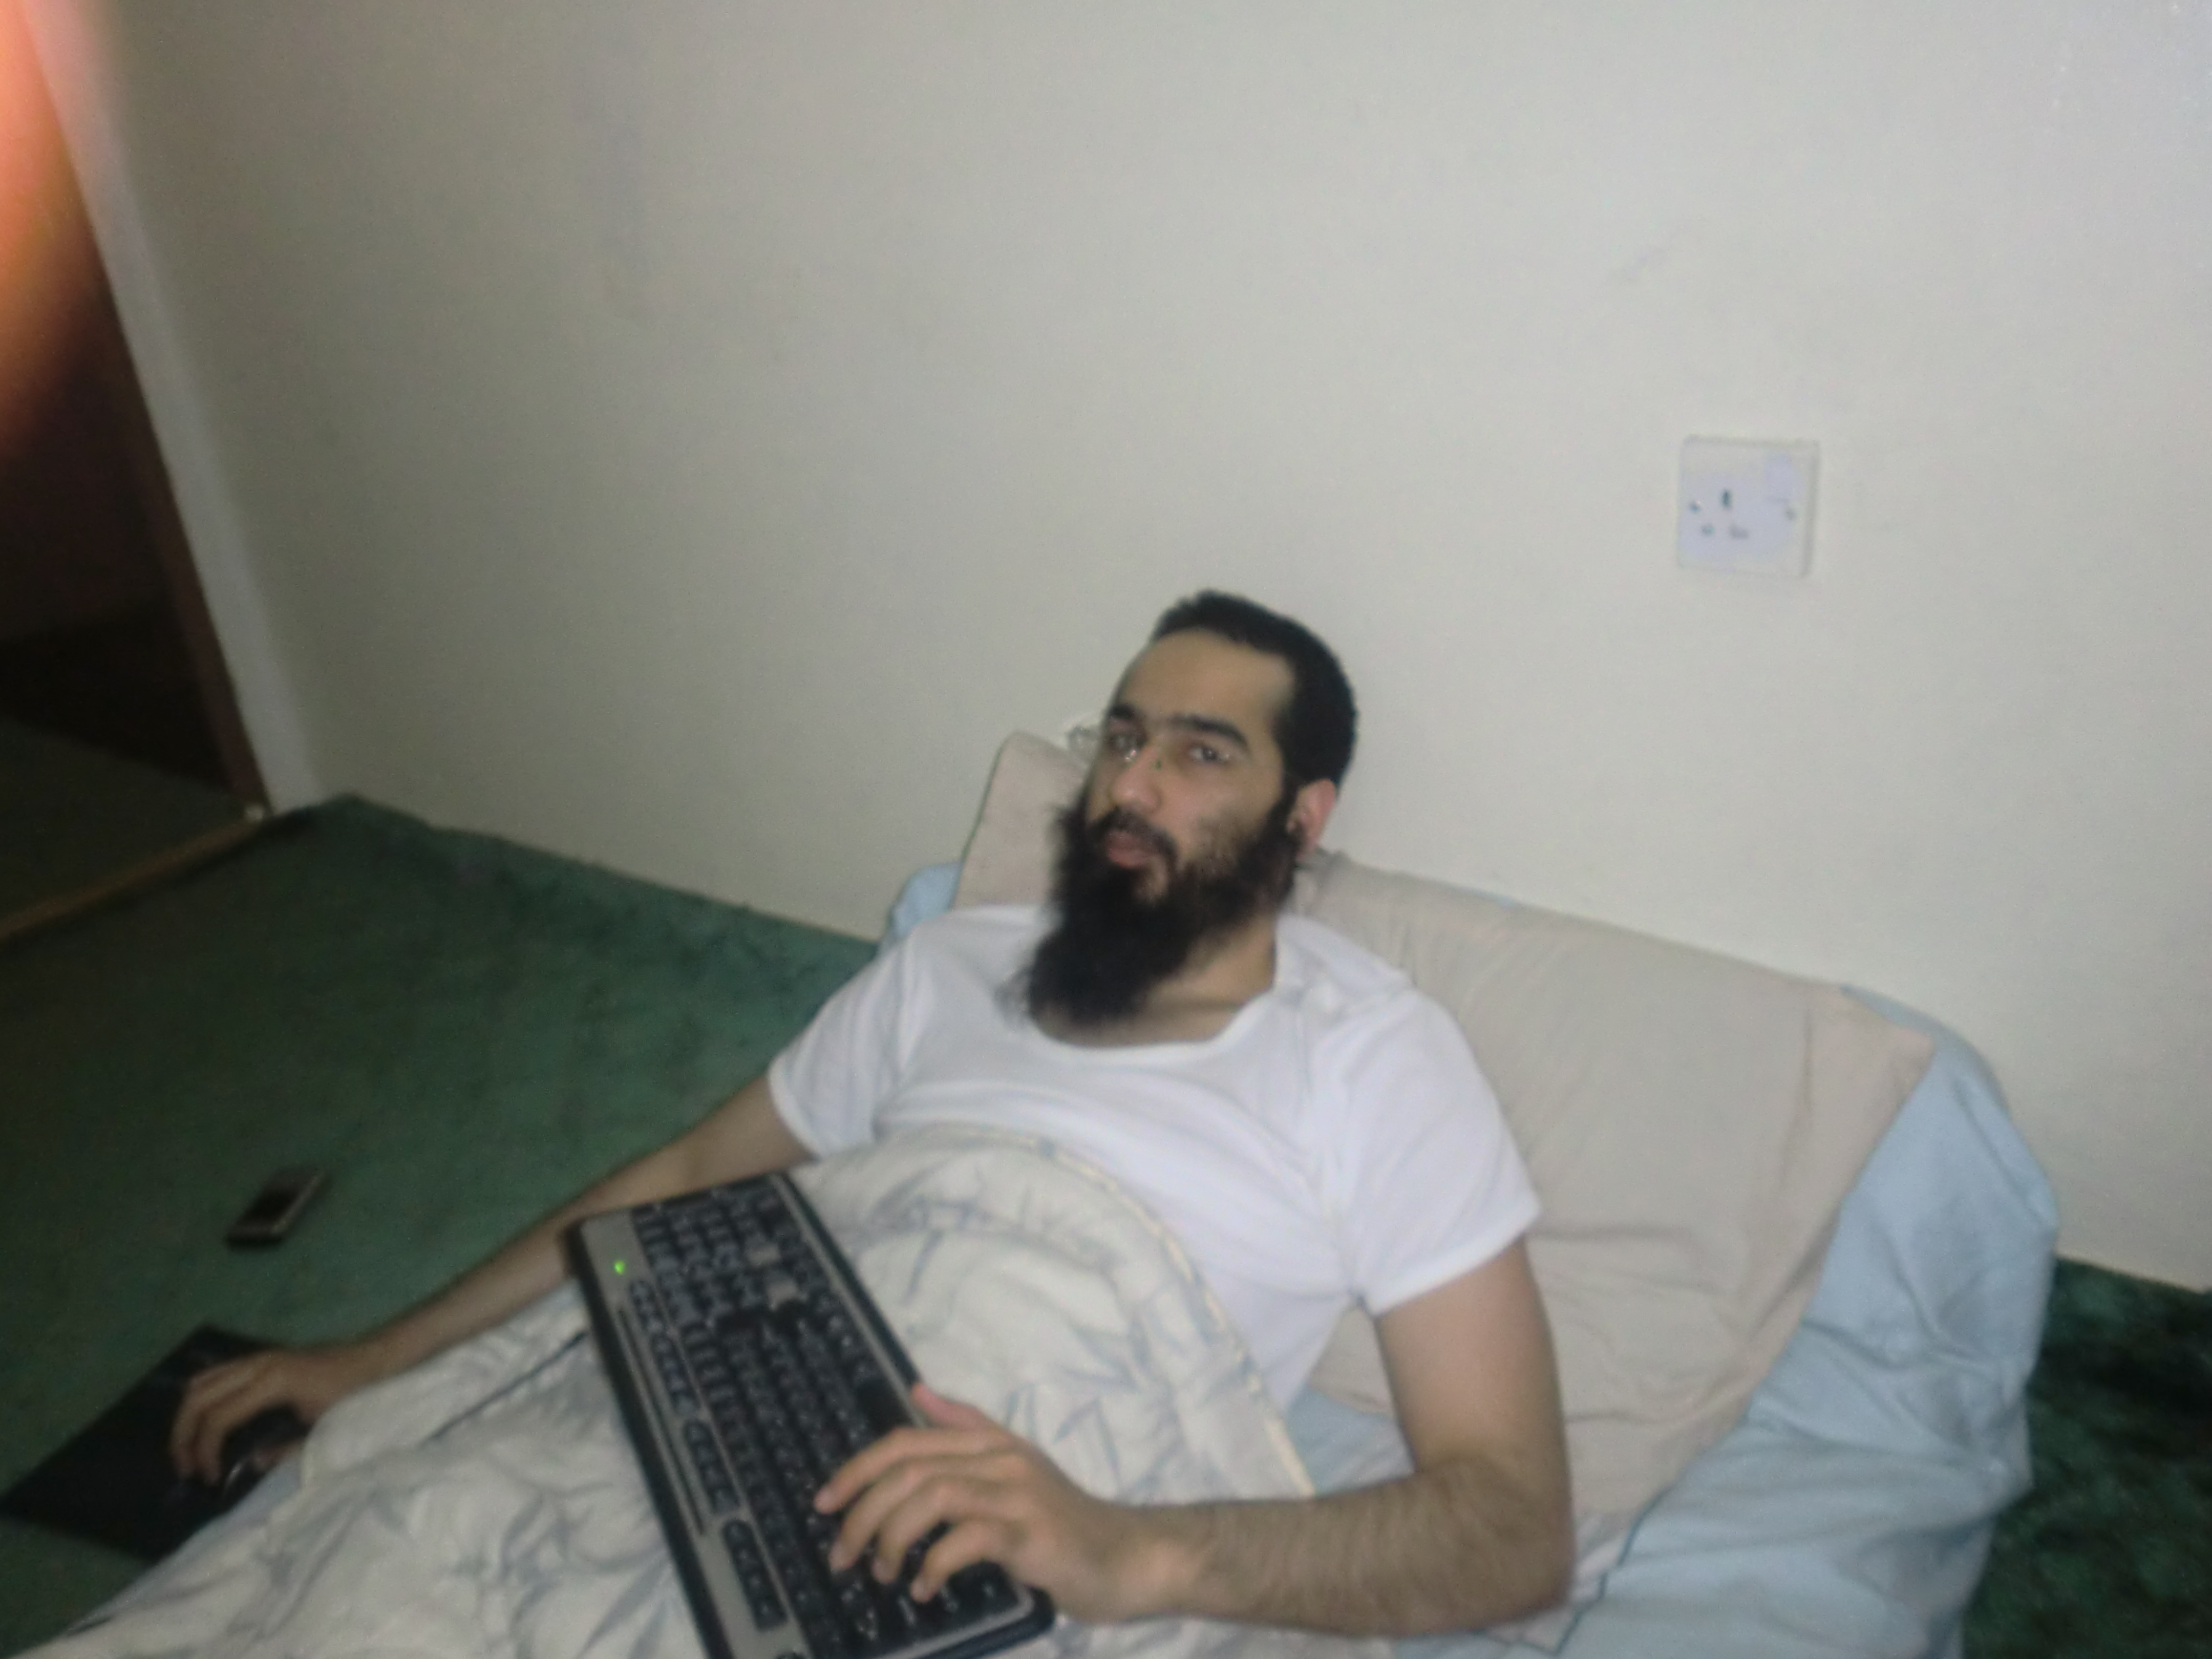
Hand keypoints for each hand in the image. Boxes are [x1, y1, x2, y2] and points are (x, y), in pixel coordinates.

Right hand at [169, 1343, 383, 1483]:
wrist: (376, 1358)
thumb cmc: (354, 1393)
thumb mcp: (323, 1429)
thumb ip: (286, 1450)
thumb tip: (249, 1465)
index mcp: (271, 1382)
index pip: (219, 1417)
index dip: (206, 1451)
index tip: (210, 1479)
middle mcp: (257, 1364)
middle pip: (198, 1396)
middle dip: (184, 1435)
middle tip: (186, 1469)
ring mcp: (257, 1358)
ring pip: (201, 1382)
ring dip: (187, 1416)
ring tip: (188, 1450)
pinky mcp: (261, 1359)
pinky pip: (216, 1375)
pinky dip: (201, 1399)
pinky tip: (204, 1425)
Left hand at [814, 1384, 1172, 1622]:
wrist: (1128, 1555)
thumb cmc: (1063, 1521)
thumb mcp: (1013, 1464)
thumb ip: (966, 1427)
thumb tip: (917, 1391)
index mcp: (988, 1442)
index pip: (906, 1441)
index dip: (857, 1469)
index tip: (824, 1504)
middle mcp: (999, 1457)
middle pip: (909, 1468)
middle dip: (862, 1512)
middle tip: (841, 1555)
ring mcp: (1017, 1493)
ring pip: (931, 1496)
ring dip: (891, 1538)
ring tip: (882, 1574)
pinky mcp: (1030, 1533)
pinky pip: (965, 1539)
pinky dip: (933, 1564)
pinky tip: (925, 1589)